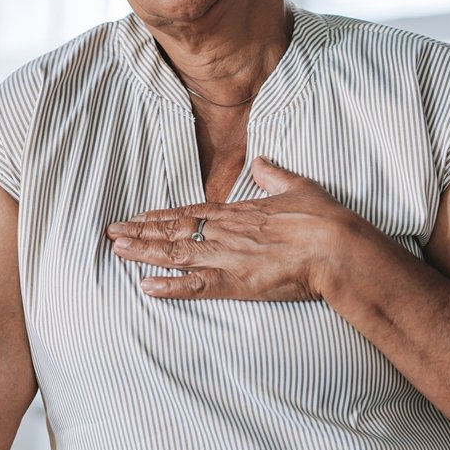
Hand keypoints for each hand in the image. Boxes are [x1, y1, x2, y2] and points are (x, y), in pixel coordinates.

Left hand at [105, 157, 364, 299]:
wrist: (337, 246)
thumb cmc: (324, 219)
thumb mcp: (299, 187)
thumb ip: (275, 175)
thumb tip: (261, 162)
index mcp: (239, 212)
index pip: (191, 212)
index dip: (163, 216)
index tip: (139, 216)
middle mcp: (226, 232)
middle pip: (175, 231)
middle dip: (141, 232)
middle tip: (112, 233)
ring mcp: (228, 257)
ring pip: (176, 254)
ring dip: (144, 252)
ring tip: (117, 250)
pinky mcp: (235, 283)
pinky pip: (194, 286)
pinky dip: (169, 287)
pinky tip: (146, 287)